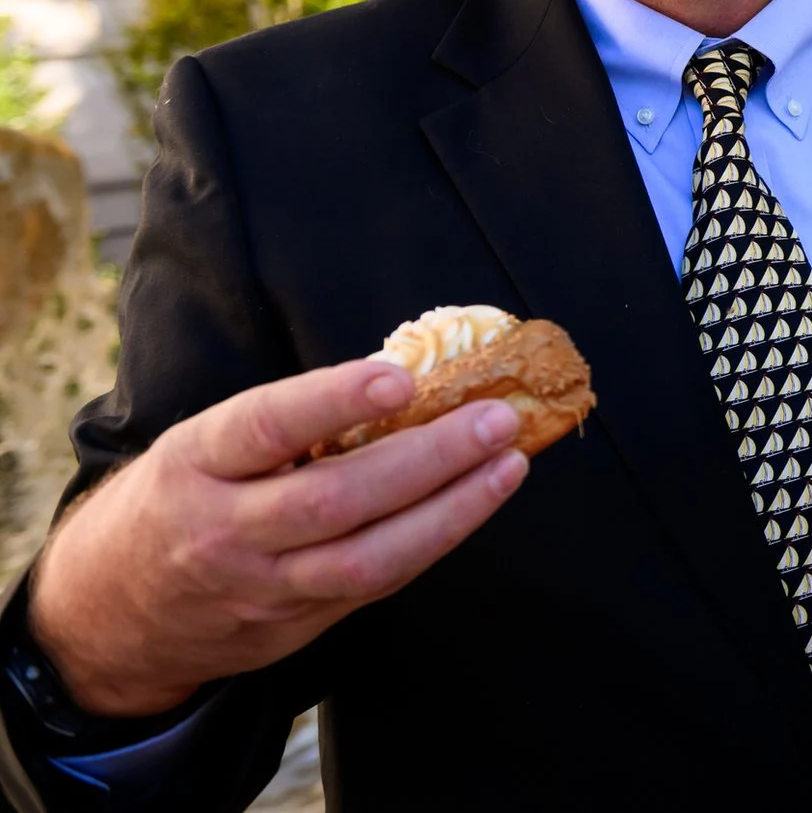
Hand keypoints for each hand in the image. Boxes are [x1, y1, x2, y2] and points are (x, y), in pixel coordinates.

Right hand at [25, 360, 528, 717]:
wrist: (108, 613)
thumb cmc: (180, 499)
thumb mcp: (204, 445)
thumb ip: (286, 423)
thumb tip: (405, 378)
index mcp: (194, 465)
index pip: (263, 427)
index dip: (332, 400)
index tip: (399, 377)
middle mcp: (223, 531)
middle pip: (334, 499)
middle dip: (428, 458)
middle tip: (496, 417)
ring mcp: (259, 589)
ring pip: (366, 559)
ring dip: (451, 511)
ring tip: (508, 464)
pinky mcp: (291, 628)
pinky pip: (374, 586)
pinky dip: (432, 542)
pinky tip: (475, 503)